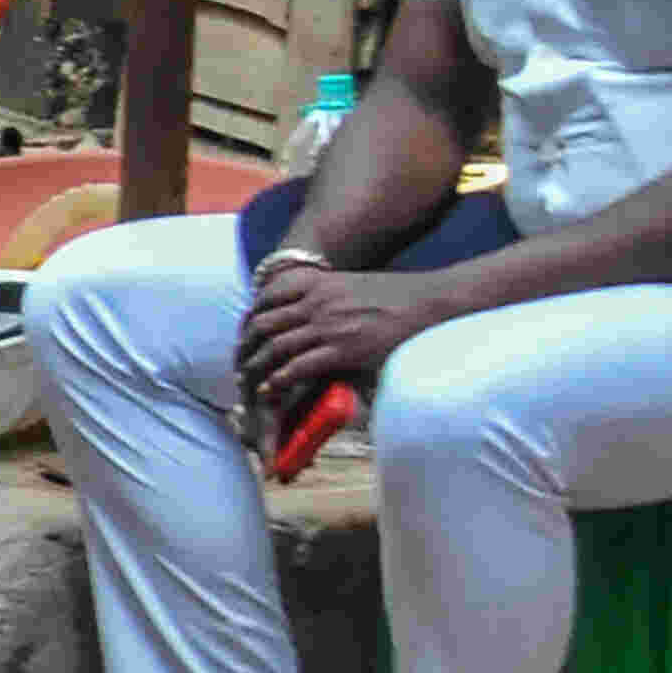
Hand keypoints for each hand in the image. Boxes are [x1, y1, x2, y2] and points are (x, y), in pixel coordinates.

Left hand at [235, 256, 447, 411]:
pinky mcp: (344, 349)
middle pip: (263, 323)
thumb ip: (325, 295)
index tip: (244, 334)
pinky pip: (299, 368)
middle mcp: (317, 302)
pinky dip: (279, 380)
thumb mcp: (351, 285)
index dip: (250, 317)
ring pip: (275, 347)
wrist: (432, 301)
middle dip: (246, 345)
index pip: (267, 296)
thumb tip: (306, 308)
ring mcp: (329, 325)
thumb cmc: (396, 296)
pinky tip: (271, 389)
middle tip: (239, 362)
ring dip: (256, 367)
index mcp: (318, 283)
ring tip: (248, 380)